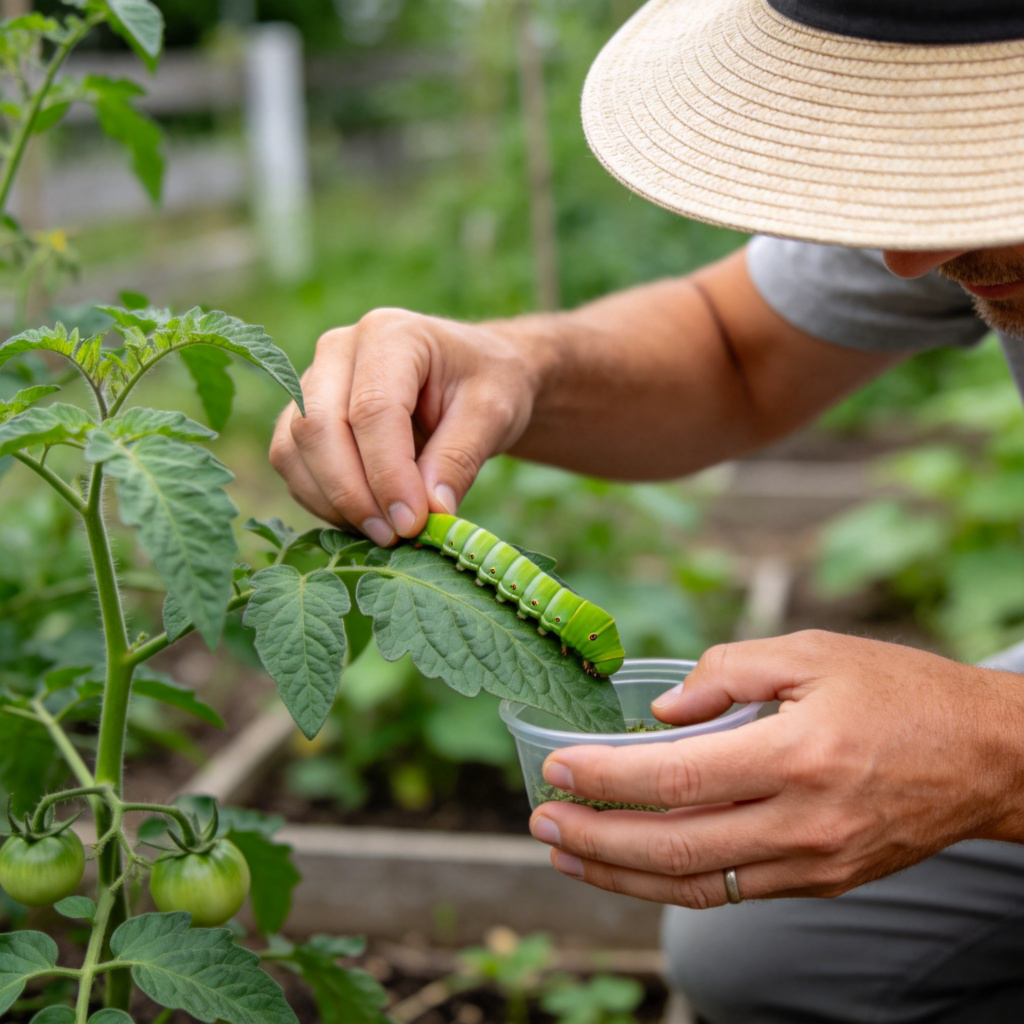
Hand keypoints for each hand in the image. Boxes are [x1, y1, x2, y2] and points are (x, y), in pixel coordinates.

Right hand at [270, 308, 538, 539]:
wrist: (473, 373)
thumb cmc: (487, 383)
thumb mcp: (493, 414)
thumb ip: (460, 458)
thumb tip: (430, 513)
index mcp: (391, 334)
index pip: (373, 409)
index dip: (388, 474)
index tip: (412, 523)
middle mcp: (339, 349)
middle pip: (319, 426)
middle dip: (352, 493)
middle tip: (394, 536)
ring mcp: (312, 380)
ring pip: (294, 449)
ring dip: (332, 502)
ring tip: (384, 533)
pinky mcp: (302, 415)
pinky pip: (291, 464)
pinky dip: (321, 500)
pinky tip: (365, 519)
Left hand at [529, 630, 1023, 907]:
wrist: (987, 757)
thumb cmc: (898, 692)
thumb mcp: (811, 652)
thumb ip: (727, 672)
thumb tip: (662, 714)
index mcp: (796, 755)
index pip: (676, 779)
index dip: (607, 778)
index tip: (559, 769)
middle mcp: (801, 822)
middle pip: (673, 847)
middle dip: (595, 838)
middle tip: (542, 821)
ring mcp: (812, 863)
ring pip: (696, 884)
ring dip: (620, 875)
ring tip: (566, 854)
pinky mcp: (821, 881)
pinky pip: (732, 892)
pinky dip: (672, 885)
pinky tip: (633, 867)